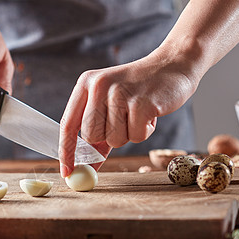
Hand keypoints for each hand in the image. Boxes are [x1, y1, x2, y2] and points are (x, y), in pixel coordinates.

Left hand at [59, 49, 199, 177]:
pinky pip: (136, 137)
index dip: (66, 151)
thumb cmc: (139, 89)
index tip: (67, 172)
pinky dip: (144, 131)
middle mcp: (99, 85)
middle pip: (90, 136)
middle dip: (106, 138)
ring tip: (138, 113)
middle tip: (122, 122)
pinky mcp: (141, 103)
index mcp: (86, 83)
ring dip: (128, 134)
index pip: (68, 124)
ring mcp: (120, 93)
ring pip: (114, 140)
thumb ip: (98, 132)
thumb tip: (87, 166)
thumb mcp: (111, 103)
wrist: (172, 66)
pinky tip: (150, 113)